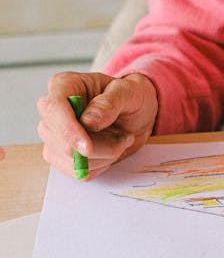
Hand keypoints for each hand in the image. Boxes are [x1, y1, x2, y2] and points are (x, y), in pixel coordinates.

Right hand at [37, 71, 158, 179]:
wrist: (136, 115)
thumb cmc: (129, 97)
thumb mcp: (128, 92)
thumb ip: (109, 102)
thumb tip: (88, 121)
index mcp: (64, 85)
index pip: (52, 108)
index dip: (67, 130)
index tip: (87, 148)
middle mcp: (53, 110)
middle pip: (60, 141)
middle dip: (98, 148)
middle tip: (125, 137)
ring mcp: (54, 135)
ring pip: (69, 160)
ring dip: (102, 157)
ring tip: (120, 141)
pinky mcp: (62, 156)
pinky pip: (78, 172)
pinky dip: (99, 167)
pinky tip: (110, 152)